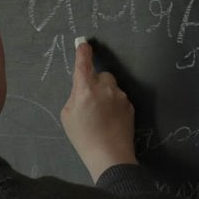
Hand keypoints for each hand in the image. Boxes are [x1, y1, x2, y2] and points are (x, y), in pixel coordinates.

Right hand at [60, 39, 138, 181]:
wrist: (110, 154)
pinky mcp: (130, 105)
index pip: (83, 63)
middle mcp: (105, 88)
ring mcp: (120, 96)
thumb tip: (82, 89)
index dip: (82, 52)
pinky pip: (119, 98)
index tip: (83, 43)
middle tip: (90, 102)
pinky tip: (110, 121)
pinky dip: (114, 105)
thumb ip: (75, 96)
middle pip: (101, 76)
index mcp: (85, 89)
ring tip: (101, 116)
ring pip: (111, 87)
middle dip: (96, 83)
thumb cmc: (84, 137)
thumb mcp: (68, 116)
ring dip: (106, 95)